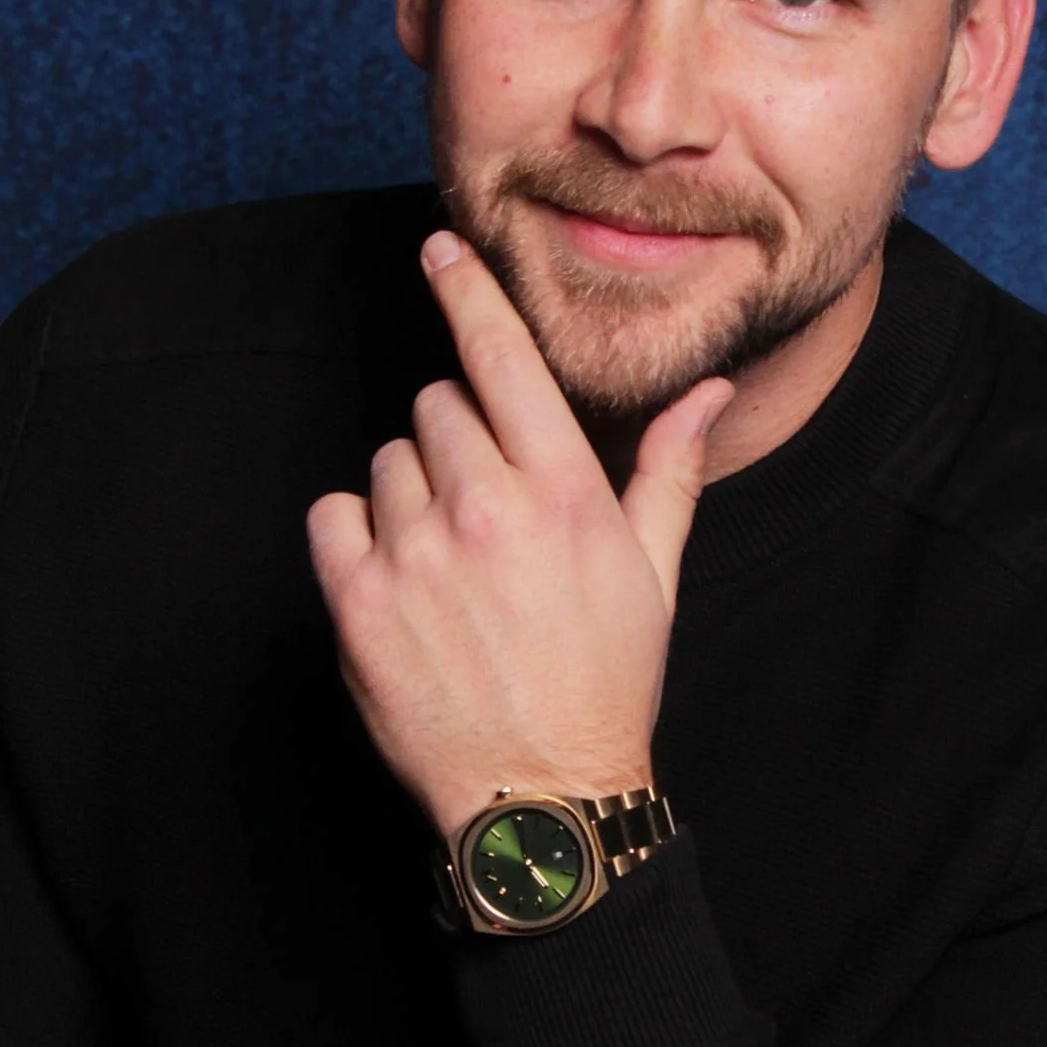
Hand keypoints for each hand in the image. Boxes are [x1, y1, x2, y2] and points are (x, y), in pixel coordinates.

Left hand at [306, 232, 730, 838]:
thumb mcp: (654, 573)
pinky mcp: (359, 602)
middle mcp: (485, 509)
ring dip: (412, 494)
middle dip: (460, 441)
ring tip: (451, 564)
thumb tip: (711, 392)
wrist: (540, 796)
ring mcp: (416, 555)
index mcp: (563, 491)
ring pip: (389, 459)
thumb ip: (669, 469)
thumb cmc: (604, 681)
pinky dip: (358, 536)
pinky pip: (335, 514)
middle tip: (488, 514)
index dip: (466, 290)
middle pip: (438, 405)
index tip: (439, 250)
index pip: (501, 355)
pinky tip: (401, 581)